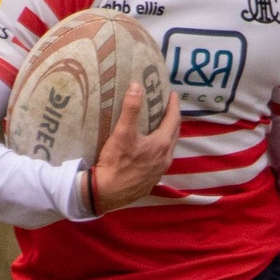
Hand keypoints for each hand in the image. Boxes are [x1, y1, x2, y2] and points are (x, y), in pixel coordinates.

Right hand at [88, 84, 181, 212]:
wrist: (106, 193)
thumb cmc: (116, 162)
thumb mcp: (122, 132)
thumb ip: (130, 109)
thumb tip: (136, 86)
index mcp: (162, 145)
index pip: (174, 120)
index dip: (174, 105)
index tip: (173, 94)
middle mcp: (165, 159)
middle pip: (174, 135)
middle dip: (172, 120)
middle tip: (167, 108)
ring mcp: (158, 172)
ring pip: (167, 150)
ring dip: (166, 136)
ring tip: (158, 127)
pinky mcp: (150, 181)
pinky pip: (159, 161)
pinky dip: (158, 151)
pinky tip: (148, 150)